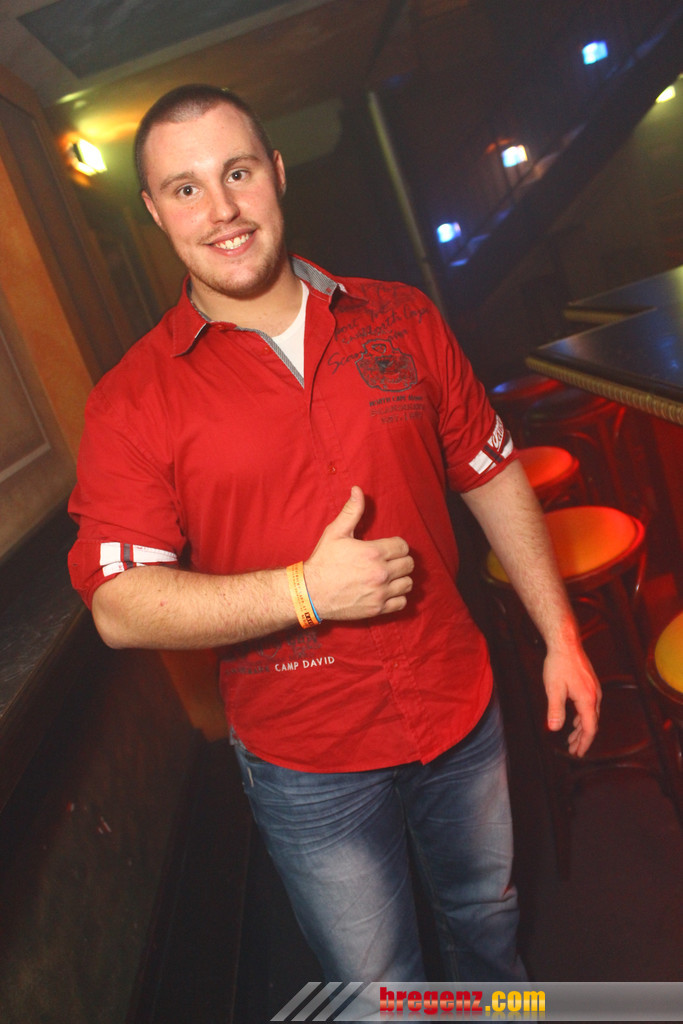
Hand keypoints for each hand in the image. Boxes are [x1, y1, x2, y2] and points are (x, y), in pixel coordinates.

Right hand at [304, 486, 414, 620]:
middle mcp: (381, 573)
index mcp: (374, 552)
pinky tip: (388, 591)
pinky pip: (402, 602)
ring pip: (408, 583)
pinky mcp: (377, 609)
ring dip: (401, 578)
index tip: (389, 548)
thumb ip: (351, 511)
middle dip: (401, 560)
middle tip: (390, 561)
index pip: (403, 546)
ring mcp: (380, 593)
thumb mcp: (335, 532)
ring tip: (391, 576)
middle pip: (409, 564)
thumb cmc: (323, 561)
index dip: (397, 545)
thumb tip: (358, 490)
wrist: (311, 592)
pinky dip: (398, 597)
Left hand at [543, 641, 601, 756]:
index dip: (584, 743)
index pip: (590, 728)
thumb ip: (555, 710)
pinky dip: (582, 717)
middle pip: (592, 724)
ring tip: (572, 738)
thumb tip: (554, 728)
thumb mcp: (554, 689)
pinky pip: (589, 706)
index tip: (578, 753)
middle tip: (573, 750)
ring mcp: (594, 690)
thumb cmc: (559, 664)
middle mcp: (595, 696)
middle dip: (583, 739)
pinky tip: (575, 720)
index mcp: (588, 700)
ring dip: (582, 728)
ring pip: (590, 715)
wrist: (565, 643)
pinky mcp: (589, 685)